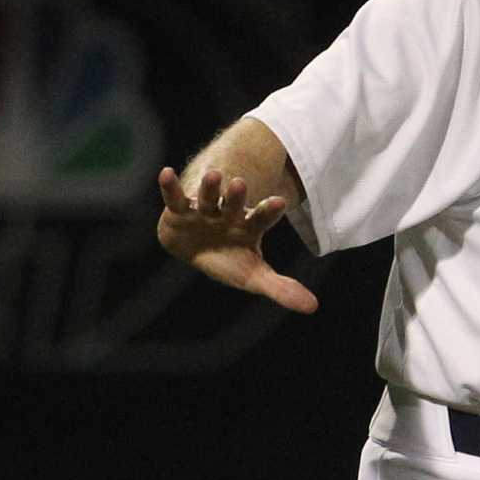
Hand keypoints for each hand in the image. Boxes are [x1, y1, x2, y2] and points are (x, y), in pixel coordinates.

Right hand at [155, 165, 318, 313]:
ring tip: (214, 175)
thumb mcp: (255, 276)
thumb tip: (313, 307)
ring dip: (209, 188)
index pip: (262, 218)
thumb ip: (280, 288)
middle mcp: (227, 215)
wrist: (197, 249)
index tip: (281, 201)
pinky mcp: (179, 211)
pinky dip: (170, 187)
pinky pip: (174, 197)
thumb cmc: (230, 260)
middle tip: (240, 183)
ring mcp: (204, 211)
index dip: (269, 211)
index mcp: (248, 228)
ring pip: (207, 197)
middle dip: (236, 197)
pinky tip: (166, 173)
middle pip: (233, 204)